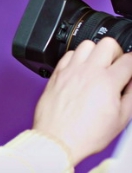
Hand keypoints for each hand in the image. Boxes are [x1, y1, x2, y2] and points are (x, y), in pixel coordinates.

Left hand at [33, 37, 131, 164]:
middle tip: (116, 65)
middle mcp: (88, 71)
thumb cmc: (87, 133)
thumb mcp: (121, 119)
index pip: (129, 60)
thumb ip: (130, 95)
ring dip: (95, 52)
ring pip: (86, 44)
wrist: (58, 138)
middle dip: (117, 52)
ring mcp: (70, 70)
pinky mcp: (56, 74)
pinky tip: (80, 69)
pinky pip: (68, 54)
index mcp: (107, 82)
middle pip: (108, 43)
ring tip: (98, 66)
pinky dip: (77, 58)